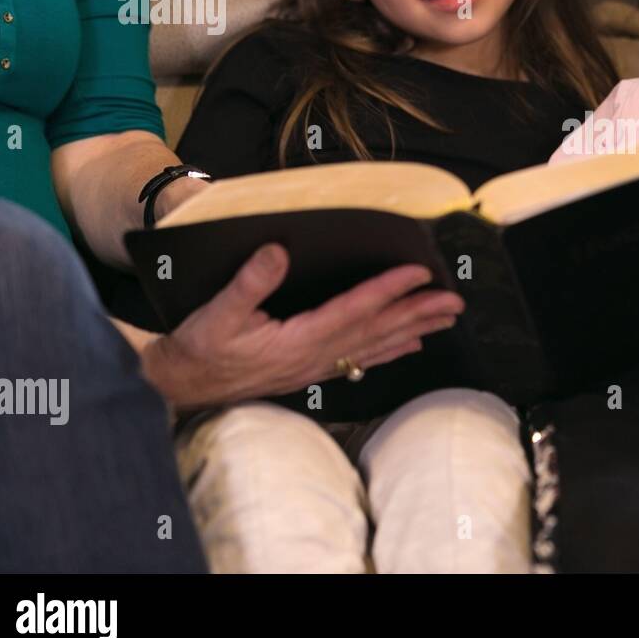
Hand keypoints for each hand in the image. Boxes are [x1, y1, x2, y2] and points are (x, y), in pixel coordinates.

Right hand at [142, 244, 464, 409]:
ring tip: (446, 319)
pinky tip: (412, 345)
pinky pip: (362, 360)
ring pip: (376, 346)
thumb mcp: (217, 312)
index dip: (389, 290)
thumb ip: (249, 282)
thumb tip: (278, 251)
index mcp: (297, 339)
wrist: (184, 386)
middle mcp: (315, 356)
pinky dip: (390, 350)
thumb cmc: (200, 348)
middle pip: (377, 331)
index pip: (354, 310)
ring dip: (414, 331)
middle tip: (454, 301)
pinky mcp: (313, 371)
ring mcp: (317, 366)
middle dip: (418, 313)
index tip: (419, 273)